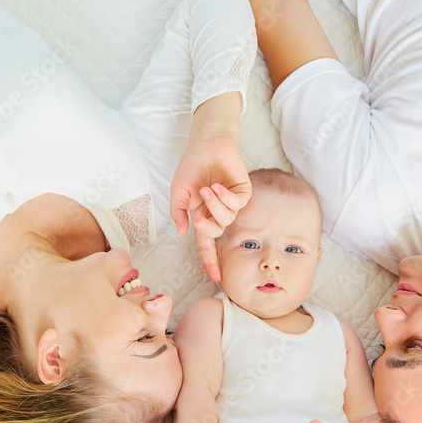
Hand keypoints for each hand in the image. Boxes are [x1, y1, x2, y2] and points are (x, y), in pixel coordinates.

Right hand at [169, 95, 250, 281]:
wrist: (206, 144)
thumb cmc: (191, 166)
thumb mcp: (178, 192)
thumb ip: (178, 213)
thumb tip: (183, 232)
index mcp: (202, 214)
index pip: (208, 243)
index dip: (211, 261)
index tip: (217, 278)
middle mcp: (218, 212)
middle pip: (217, 233)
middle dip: (207, 227)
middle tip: (199, 216)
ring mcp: (232, 203)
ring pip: (227, 219)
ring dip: (214, 206)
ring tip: (207, 189)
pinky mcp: (243, 192)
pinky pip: (236, 205)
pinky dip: (225, 197)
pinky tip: (218, 185)